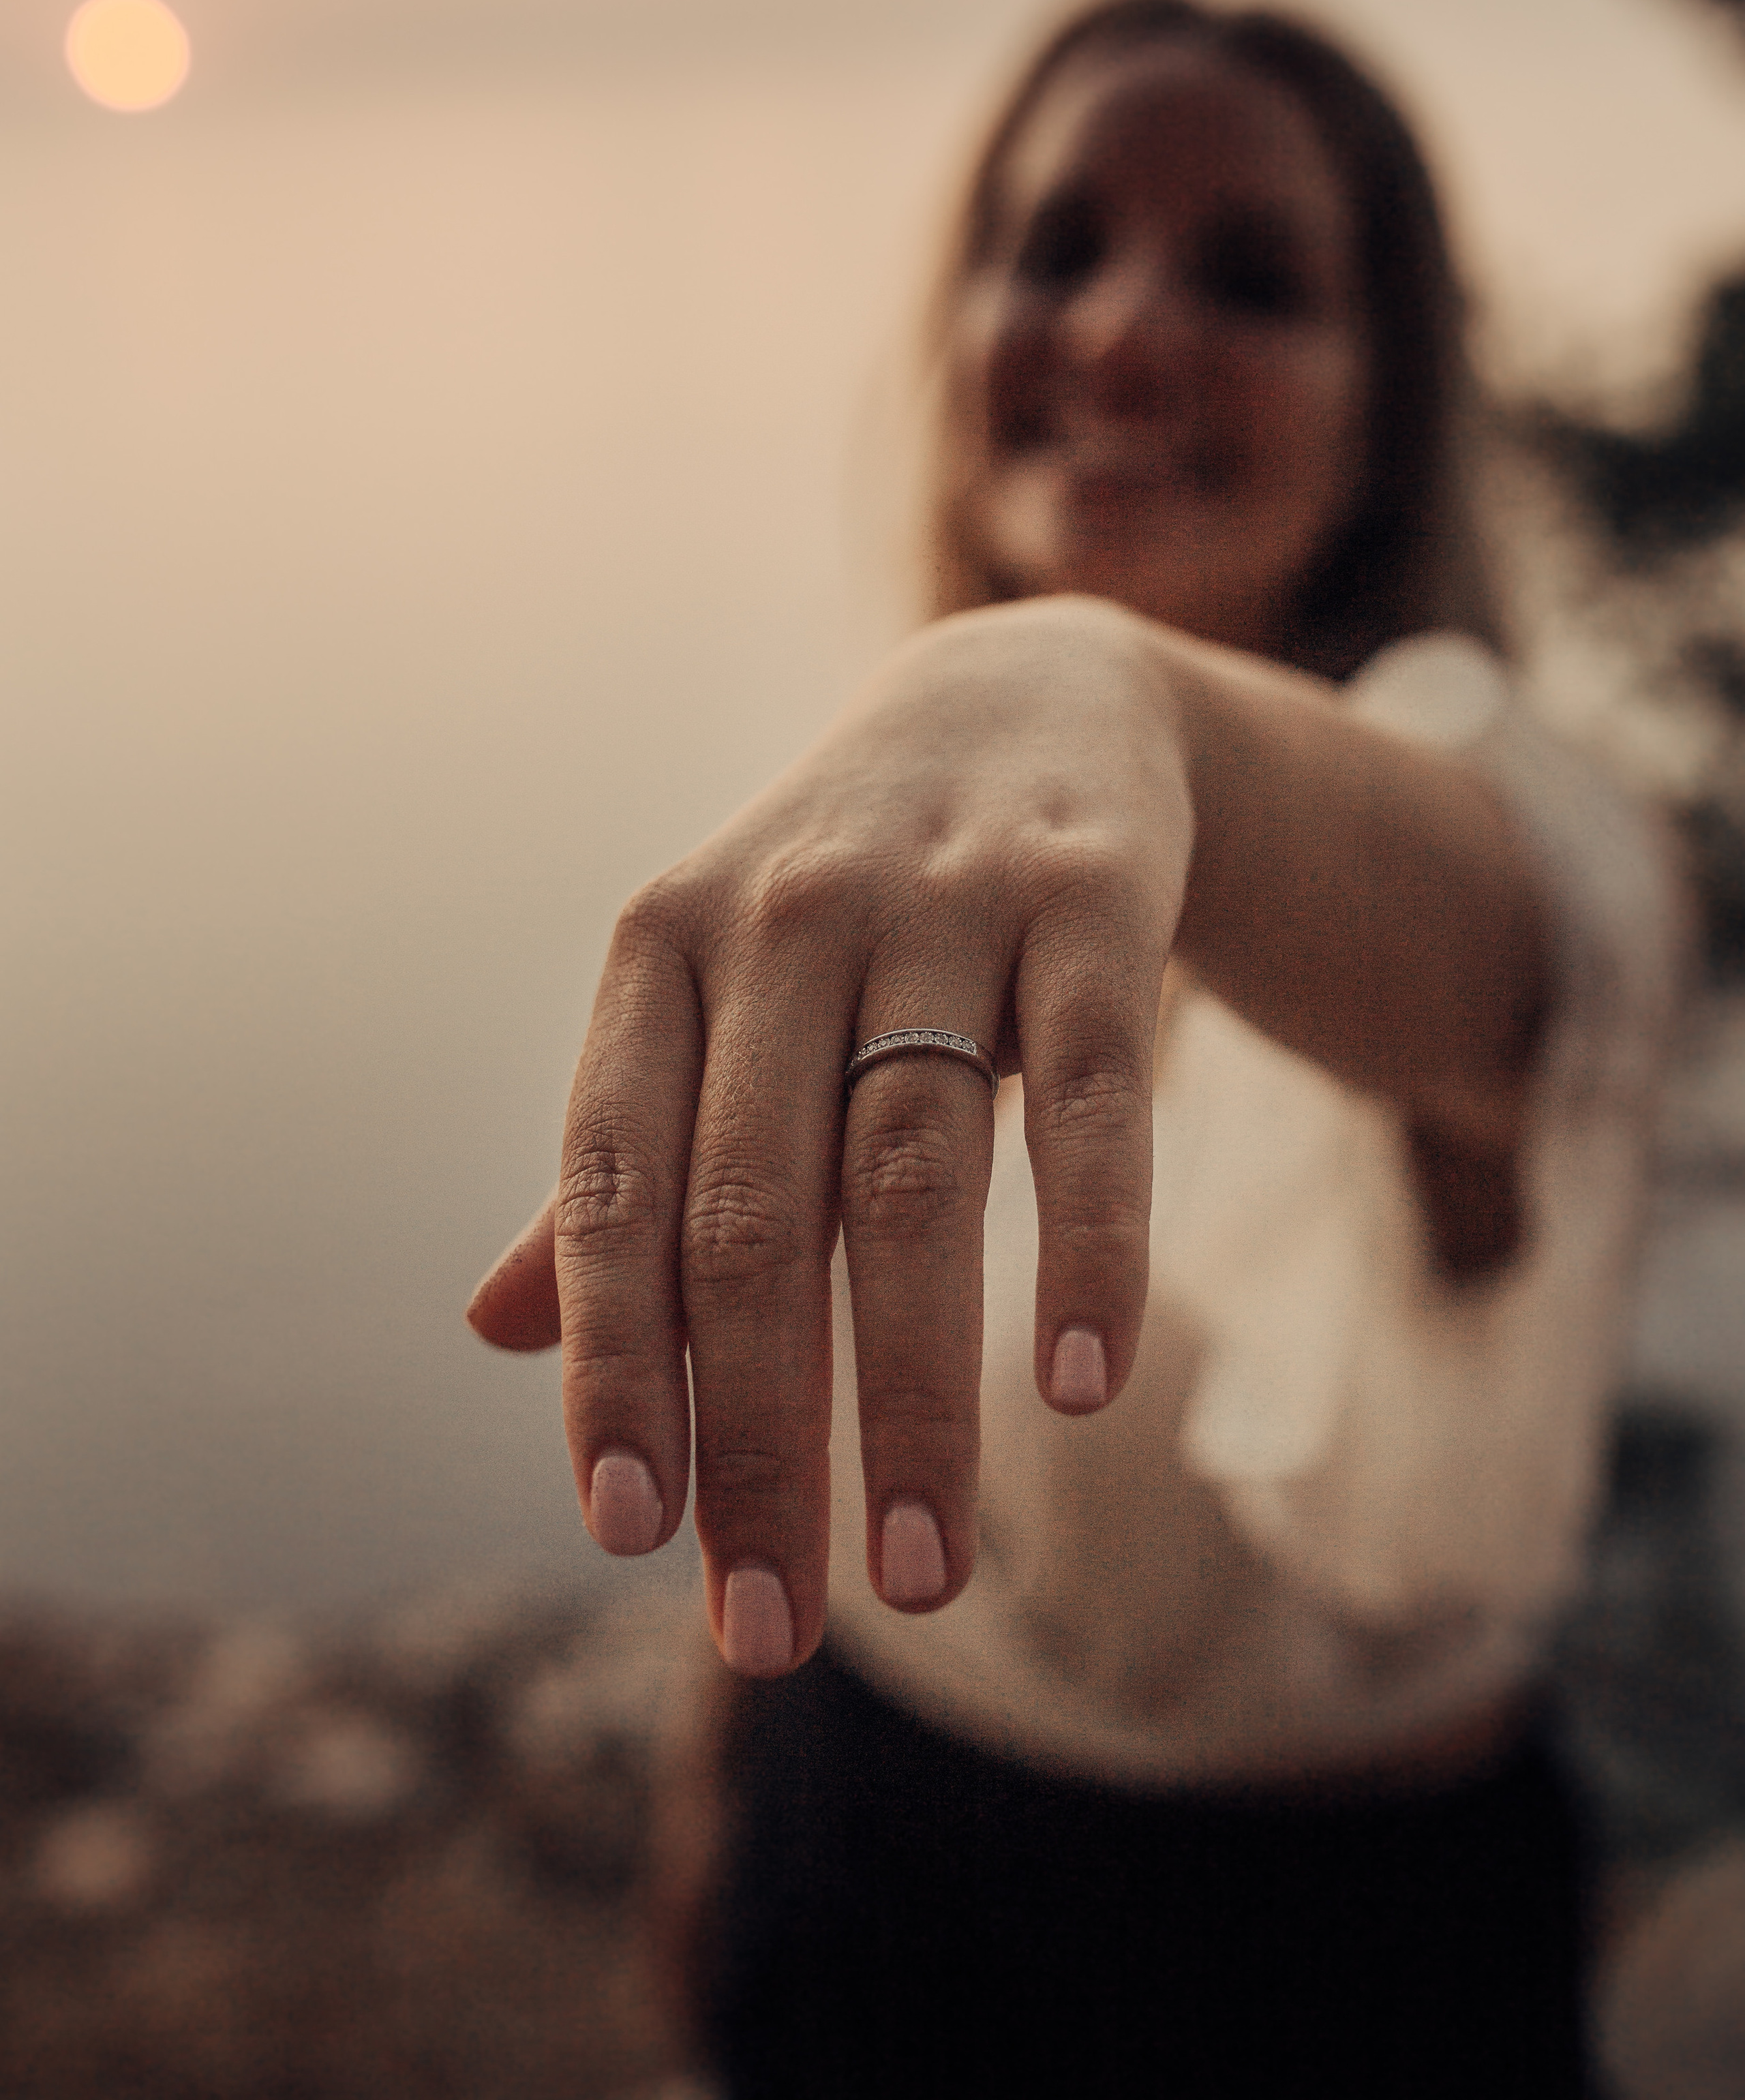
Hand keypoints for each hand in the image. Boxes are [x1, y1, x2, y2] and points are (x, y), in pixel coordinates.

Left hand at [468, 596, 1190, 1675]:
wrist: (1024, 696)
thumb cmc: (841, 899)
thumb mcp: (709, 996)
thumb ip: (624, 1159)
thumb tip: (487, 1333)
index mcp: (661, 944)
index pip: (609, 1184)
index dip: (607, 1362)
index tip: (630, 1538)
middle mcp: (784, 912)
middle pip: (756, 1213)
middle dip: (760, 1436)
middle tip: (772, 1626)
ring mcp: (945, 896)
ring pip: (917, 1176)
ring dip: (918, 1395)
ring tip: (923, 1577)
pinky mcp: (1096, 895)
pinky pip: (1091, 1093)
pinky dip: (1088, 1242)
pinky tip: (1081, 1388)